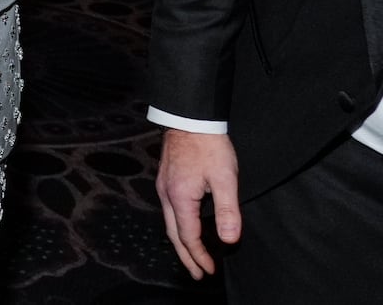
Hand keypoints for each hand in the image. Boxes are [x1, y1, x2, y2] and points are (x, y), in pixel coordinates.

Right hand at [156, 129, 240, 278]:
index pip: (188, 236)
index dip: (199, 255)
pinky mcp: (166, 179)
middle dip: (186, 256)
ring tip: (191, 255)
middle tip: (196, 273)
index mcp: (180, 198)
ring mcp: (163, 186)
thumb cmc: (208, 146)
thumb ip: (227, 210)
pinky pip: (169, 211)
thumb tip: (228, 239)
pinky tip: (186, 226)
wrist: (190, 119)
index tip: (210, 270)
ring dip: (181, 242)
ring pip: (169, 222)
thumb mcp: (225, 178)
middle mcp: (166, 194)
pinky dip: (178, 226)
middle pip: (173, 233)